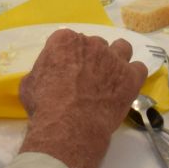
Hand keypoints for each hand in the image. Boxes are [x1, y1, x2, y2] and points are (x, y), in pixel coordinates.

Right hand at [18, 28, 148, 167]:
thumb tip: (44, 76)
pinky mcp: (130, 76)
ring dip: (117, 58)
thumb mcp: (29, 86)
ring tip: (111, 76)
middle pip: (94, 45)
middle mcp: (91, 43)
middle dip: (91, 58)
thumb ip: (39, 73)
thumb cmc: (44, 106)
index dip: (68, 57)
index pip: (68, 40)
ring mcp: (114, 58)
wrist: (68, 127)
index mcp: (64, 40)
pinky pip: (139, 68)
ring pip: (121, 48)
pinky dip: (133, 76)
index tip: (66, 71)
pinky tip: (126, 87)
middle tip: (86, 79)